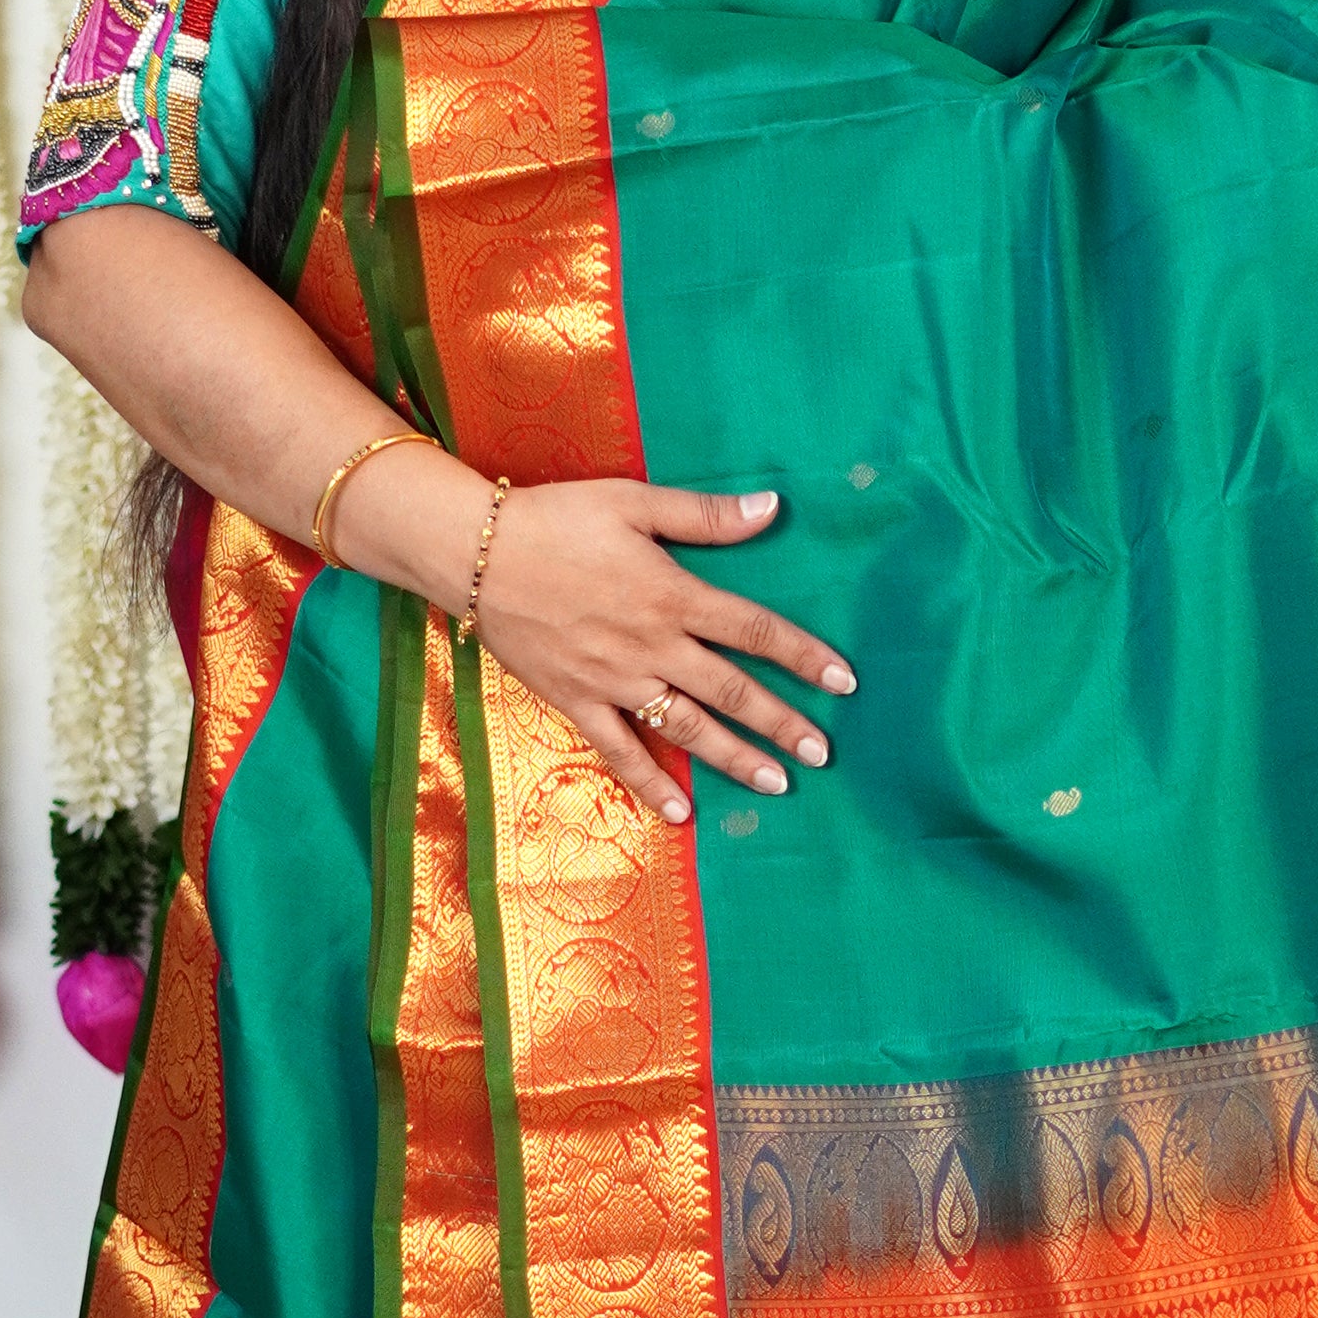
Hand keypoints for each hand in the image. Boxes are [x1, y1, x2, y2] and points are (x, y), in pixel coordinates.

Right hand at [472, 483, 855, 825]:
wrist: (474, 553)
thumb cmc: (555, 518)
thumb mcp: (633, 503)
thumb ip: (704, 516)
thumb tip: (771, 509)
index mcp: (671, 595)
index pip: (753, 630)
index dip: (802, 655)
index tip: (843, 681)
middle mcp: (651, 645)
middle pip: (731, 690)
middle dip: (781, 722)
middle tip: (823, 754)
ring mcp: (613, 679)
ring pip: (686, 727)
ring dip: (733, 758)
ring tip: (776, 784)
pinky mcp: (576, 701)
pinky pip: (619, 751)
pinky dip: (649, 784)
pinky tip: (679, 815)